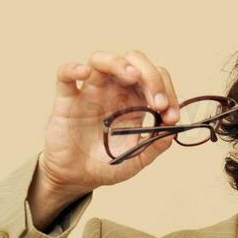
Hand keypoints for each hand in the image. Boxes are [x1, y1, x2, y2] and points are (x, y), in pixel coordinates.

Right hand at [35, 50, 181, 207]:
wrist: (77, 177)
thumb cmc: (106, 164)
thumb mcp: (136, 159)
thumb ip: (154, 146)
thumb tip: (172, 131)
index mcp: (134, 102)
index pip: (155, 80)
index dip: (167, 92)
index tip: (171, 116)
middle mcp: (113, 91)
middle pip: (133, 62)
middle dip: (151, 77)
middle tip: (159, 103)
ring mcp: (90, 92)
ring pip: (101, 60)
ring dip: (119, 63)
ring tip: (133, 76)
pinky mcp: (67, 100)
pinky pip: (65, 75)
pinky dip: (73, 69)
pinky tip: (84, 72)